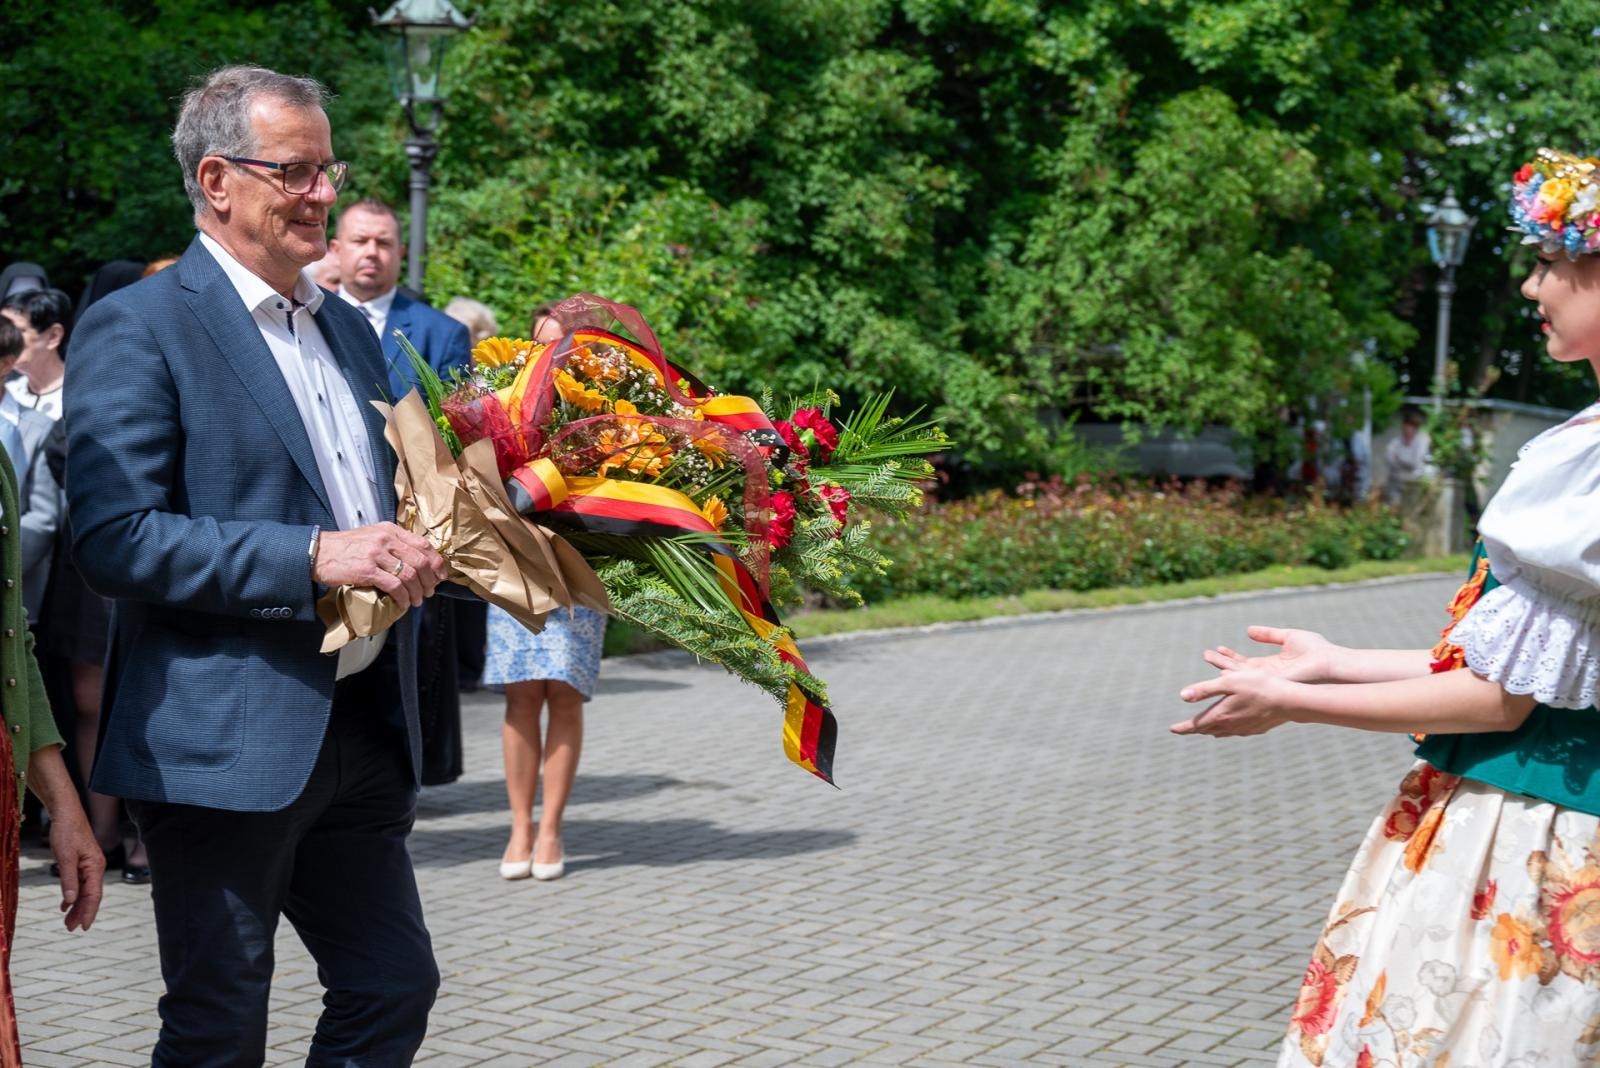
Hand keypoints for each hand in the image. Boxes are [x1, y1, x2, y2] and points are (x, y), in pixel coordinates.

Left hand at [46, 807, 103, 930]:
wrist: (66, 812)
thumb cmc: (66, 831)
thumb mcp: (65, 857)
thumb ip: (69, 880)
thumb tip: (71, 901)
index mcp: (95, 866)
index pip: (94, 895)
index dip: (89, 912)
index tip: (83, 927)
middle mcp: (95, 867)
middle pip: (91, 895)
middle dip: (82, 912)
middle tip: (71, 928)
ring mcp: (89, 865)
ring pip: (85, 890)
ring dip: (76, 906)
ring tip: (67, 921)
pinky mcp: (81, 862)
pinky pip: (79, 883)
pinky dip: (73, 895)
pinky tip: (65, 905)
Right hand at [314, 523, 447, 609]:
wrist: (317, 552)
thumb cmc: (344, 547)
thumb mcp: (372, 537)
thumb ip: (393, 544)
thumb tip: (415, 562)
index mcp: (390, 530)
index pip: (424, 545)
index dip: (437, 562)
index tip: (440, 575)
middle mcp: (386, 540)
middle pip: (420, 561)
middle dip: (429, 581)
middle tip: (429, 591)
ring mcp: (377, 554)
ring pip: (409, 575)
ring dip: (417, 592)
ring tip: (416, 600)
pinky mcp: (367, 570)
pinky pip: (394, 585)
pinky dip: (402, 597)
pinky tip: (402, 602)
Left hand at [1170, 668, 1295, 736]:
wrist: (1289, 701)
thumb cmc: (1259, 686)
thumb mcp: (1228, 682)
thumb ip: (1204, 689)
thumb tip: (1182, 696)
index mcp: (1220, 715)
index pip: (1195, 725)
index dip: (1182, 728)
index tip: (1171, 729)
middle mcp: (1230, 726)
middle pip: (1207, 730)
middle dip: (1194, 729)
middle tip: (1184, 729)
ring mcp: (1244, 729)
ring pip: (1221, 732)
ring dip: (1210, 730)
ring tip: (1204, 728)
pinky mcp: (1256, 729)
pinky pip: (1236, 732)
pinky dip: (1227, 729)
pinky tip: (1230, 727)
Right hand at [1201, 625, 1337, 683]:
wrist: (1330, 662)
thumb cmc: (1315, 650)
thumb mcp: (1287, 636)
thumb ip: (1268, 634)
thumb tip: (1248, 630)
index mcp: (1271, 665)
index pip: (1245, 663)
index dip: (1230, 656)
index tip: (1217, 648)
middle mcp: (1266, 676)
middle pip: (1238, 670)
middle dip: (1222, 662)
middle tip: (1205, 654)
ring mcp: (1268, 681)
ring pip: (1240, 675)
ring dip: (1223, 667)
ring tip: (1208, 657)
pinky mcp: (1272, 683)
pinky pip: (1250, 680)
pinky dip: (1235, 676)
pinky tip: (1222, 671)